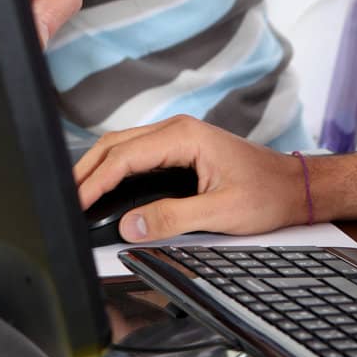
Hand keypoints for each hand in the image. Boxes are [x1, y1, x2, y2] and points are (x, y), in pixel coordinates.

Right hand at [74, 116, 307, 240]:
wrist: (294, 187)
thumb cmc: (267, 194)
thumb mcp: (221, 213)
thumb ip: (174, 218)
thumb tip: (131, 226)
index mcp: (185, 137)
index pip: (124, 156)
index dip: (95, 180)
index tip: (75, 203)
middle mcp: (178, 130)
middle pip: (116, 144)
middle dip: (86, 170)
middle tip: (62, 200)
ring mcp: (178, 137)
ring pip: (124, 146)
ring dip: (98, 168)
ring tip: (76, 196)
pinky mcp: (180, 150)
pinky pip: (138, 154)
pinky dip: (115, 169)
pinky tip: (104, 188)